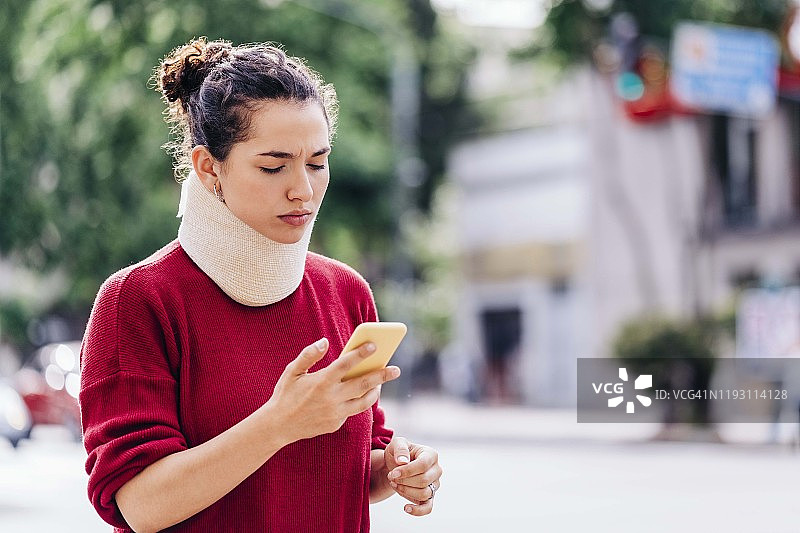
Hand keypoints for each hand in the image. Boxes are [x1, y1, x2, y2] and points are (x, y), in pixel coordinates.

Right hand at [267, 337, 400, 441]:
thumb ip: (309, 355)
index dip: (361, 353)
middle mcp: (331, 398)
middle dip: (382, 375)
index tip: (374, 345)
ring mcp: (335, 413)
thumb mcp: (292, 371)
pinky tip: (362, 393)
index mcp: (321, 382)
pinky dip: (359, 401)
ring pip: (364, 401)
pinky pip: (352, 411)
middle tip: (396, 369)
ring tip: (380, 383)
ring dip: (375, 391)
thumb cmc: (285, 394)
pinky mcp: (336, 424)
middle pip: (363, 384)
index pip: (346, 364)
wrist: (278, 426)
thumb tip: (324, 342)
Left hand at [384, 436, 441, 515]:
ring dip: (405, 491)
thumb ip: (400, 448)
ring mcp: (434, 484)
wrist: (396, 465)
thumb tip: (403, 462)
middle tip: (391, 477)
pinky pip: (428, 508)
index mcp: (431, 455)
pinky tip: (406, 508)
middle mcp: (436, 470)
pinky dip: (417, 511)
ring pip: (424, 494)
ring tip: (394, 484)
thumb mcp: (397, 444)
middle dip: (404, 481)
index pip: (422, 465)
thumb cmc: (399, 453)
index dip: (406, 471)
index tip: (392, 473)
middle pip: (423, 481)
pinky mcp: (430, 497)